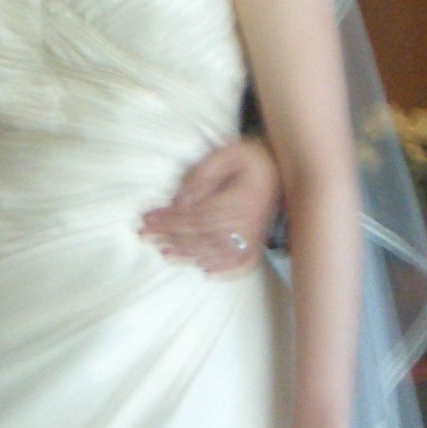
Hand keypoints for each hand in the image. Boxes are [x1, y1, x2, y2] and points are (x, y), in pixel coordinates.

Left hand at [139, 136, 279, 273]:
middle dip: (169, 235)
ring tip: (164, 252)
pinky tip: (205, 271)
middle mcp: (246, 224)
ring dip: (187, 253)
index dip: (168, 219)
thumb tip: (180, 201)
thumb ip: (201, 177)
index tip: (146, 218)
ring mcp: (253, 236)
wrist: (282, 168)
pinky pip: (240, 262)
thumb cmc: (249, 159)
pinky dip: (221, 268)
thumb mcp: (223, 156)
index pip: (195, 216)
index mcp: (237, 202)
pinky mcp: (258, 242)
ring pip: (215, 250)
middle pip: (201, 236)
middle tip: (144, 235)